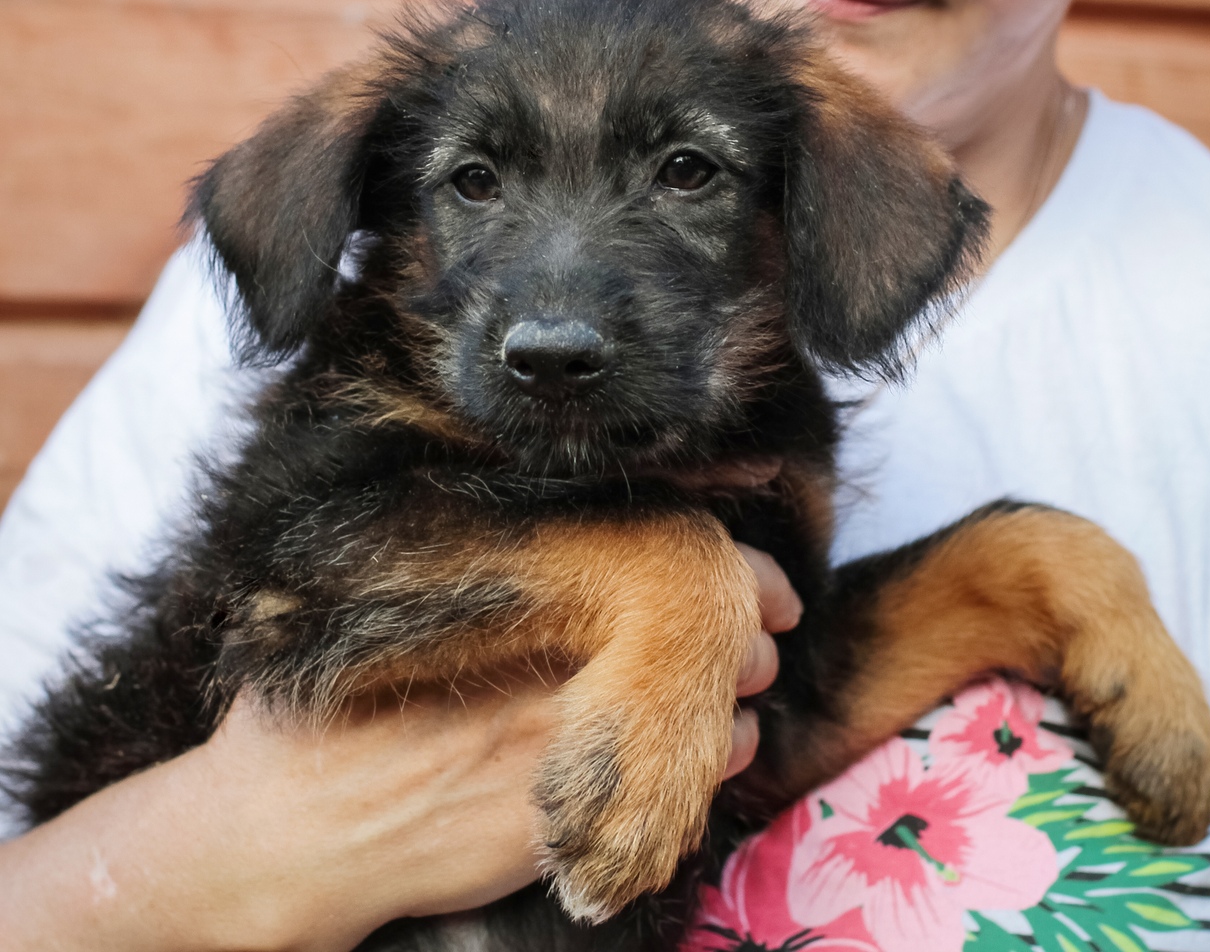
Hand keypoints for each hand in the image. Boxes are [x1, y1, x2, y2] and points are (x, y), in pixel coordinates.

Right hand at [0, 545, 799, 951]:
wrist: (281, 838)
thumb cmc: (324, 710)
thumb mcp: (394, 609)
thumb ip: (479, 573)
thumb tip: (565, 538)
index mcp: (515, 602)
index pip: (660, 560)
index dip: (731, 565)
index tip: (761, 576)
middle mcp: (548, 668)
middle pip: (703, 636)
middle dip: (747, 633)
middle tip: (759, 632)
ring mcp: (563, 750)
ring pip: (710, 719)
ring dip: (733, 706)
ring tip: (729, 697)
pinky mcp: (567, 825)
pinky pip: (679, 795)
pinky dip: (705, 771)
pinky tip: (695, 760)